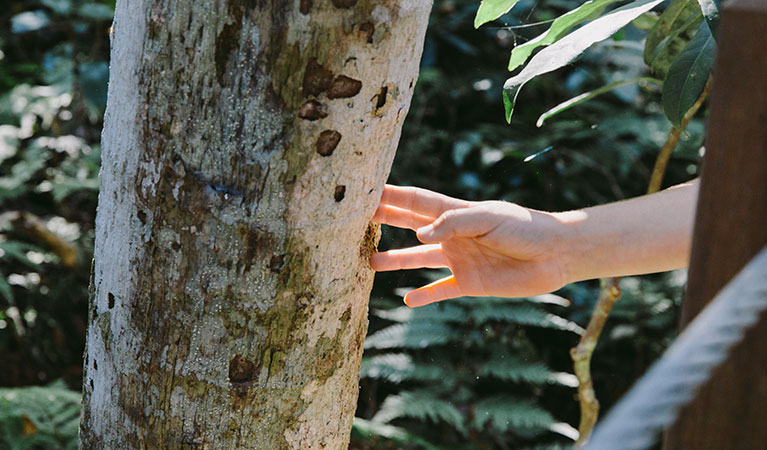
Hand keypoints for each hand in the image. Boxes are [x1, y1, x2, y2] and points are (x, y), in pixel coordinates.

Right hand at [370, 185, 568, 306]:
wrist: (555, 255)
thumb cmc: (525, 228)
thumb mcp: (489, 218)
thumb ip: (454, 223)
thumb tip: (419, 236)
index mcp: (455, 214)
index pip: (415, 203)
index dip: (390, 196)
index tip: (364, 191)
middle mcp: (452, 236)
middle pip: (410, 226)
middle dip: (384, 221)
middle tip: (355, 220)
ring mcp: (460, 260)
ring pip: (419, 259)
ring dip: (396, 259)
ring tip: (370, 261)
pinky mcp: (470, 283)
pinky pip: (441, 290)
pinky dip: (425, 296)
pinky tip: (408, 300)